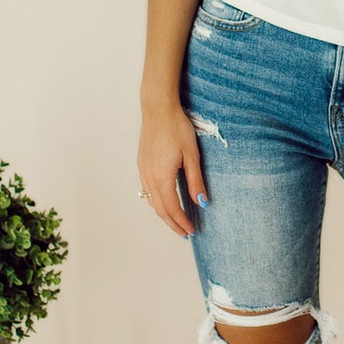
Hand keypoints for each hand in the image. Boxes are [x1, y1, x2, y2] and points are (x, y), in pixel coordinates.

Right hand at [137, 106, 208, 237]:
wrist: (158, 109)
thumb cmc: (177, 128)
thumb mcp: (192, 155)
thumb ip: (196, 181)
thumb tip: (201, 203)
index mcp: (162, 177)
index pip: (172, 207)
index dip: (181, 222)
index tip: (191, 230)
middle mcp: (149, 177)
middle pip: (160, 209)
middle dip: (172, 223)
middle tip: (184, 233)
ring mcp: (143, 171)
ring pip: (152, 201)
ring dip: (164, 214)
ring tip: (175, 222)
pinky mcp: (142, 164)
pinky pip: (147, 190)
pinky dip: (156, 202)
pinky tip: (163, 202)